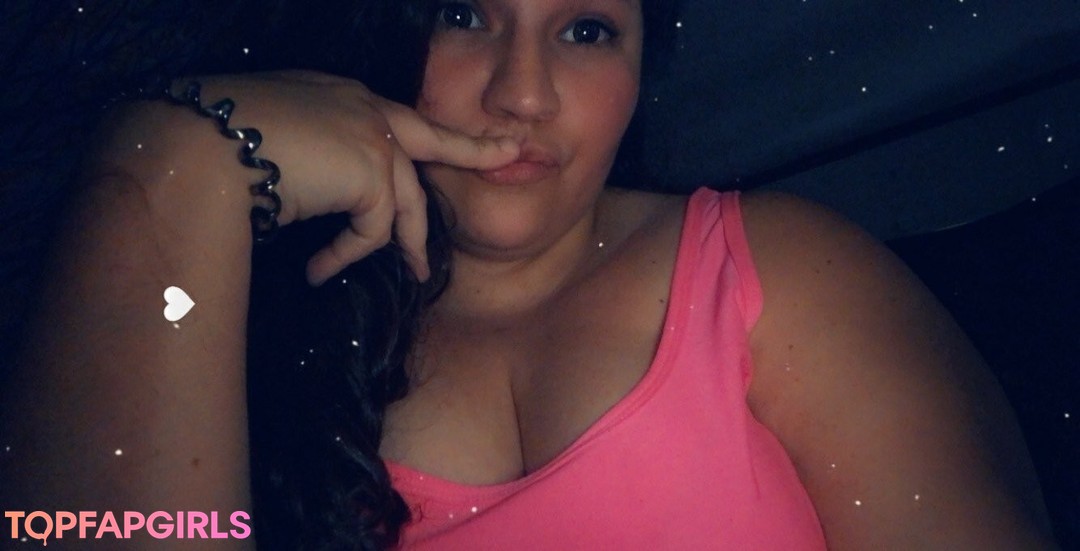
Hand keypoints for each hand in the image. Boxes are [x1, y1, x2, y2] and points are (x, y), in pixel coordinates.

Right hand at [195, 71, 518, 284]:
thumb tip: (313, 187)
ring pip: (407, 202)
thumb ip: (310, 154)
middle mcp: (363, 108)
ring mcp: (372, 136)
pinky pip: (372, 230)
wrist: (202, 145)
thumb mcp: (270, 141)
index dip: (424, 138)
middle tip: (511, 154)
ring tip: (412, 273)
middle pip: (432, 140)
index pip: (397, 121)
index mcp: (341, 96)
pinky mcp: (372, 171)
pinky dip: (345, 255)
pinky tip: (317, 270)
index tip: (452, 141)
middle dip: (477, 150)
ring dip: (405, 244)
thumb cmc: (216, 142)